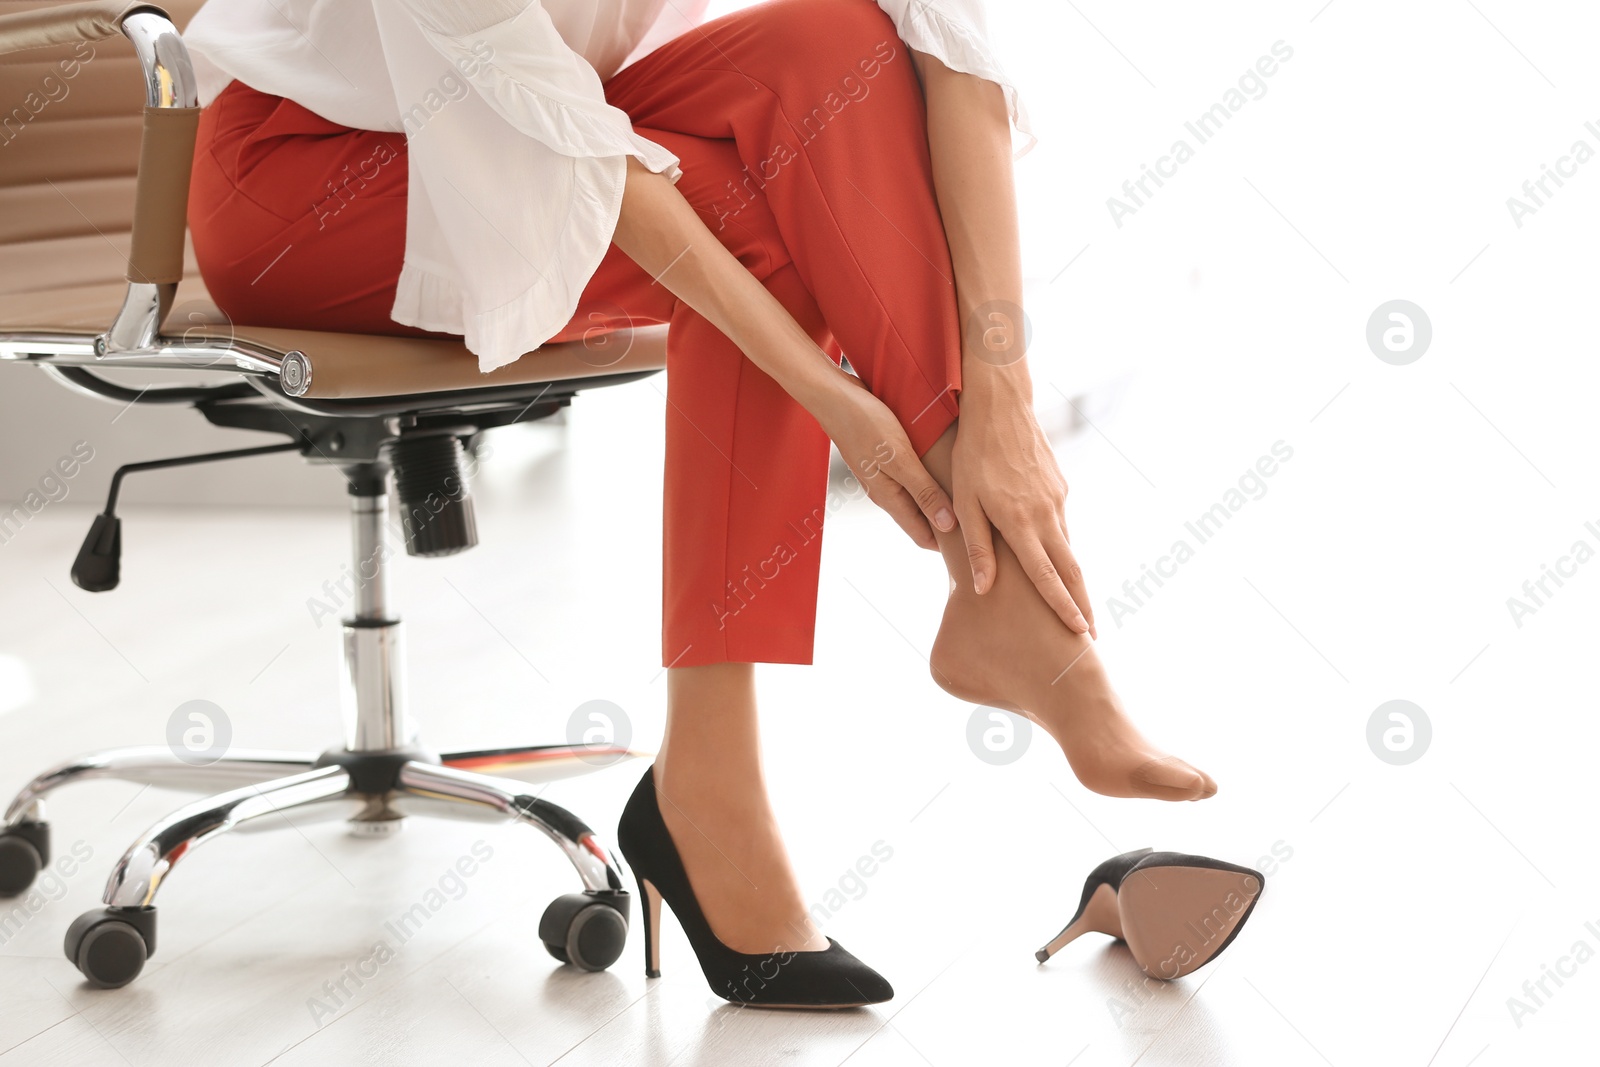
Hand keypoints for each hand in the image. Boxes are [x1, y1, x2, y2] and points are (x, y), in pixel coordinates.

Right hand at [814, 373, 955, 549]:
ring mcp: (883, 475)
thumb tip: (948, 525)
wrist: (833, 397)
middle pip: (920, 521)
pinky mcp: (883, 459)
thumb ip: (924, 491)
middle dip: (946, 527)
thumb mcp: (900, 459)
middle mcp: (885, 492)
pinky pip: (910, 480)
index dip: (946, 545)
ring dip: (938, 503)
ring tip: (966, 501)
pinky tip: (943, 472)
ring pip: (916, 500)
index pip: (922, 536)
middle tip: (977, 527)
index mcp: (889, 498)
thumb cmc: (866, 424)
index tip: (972, 546)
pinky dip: (928, 483)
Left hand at [952, 384, 1093, 636]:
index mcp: (1020, 523)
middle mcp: (1045, 515)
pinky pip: (1062, 526)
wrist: (1002, 408)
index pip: (1047, 577)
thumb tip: (983, 589)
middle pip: (1071, 571)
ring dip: (1075, 581)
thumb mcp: (965, 502)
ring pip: (1069, 549)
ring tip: (1078, 609)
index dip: (1062, 607)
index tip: (1079, 632)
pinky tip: (1057, 562)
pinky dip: (1063, 550)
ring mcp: (1057, 501)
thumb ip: (977, 548)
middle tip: (1092, 637)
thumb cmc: (973, 457)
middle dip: (1083, 605)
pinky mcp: (1060, 489)